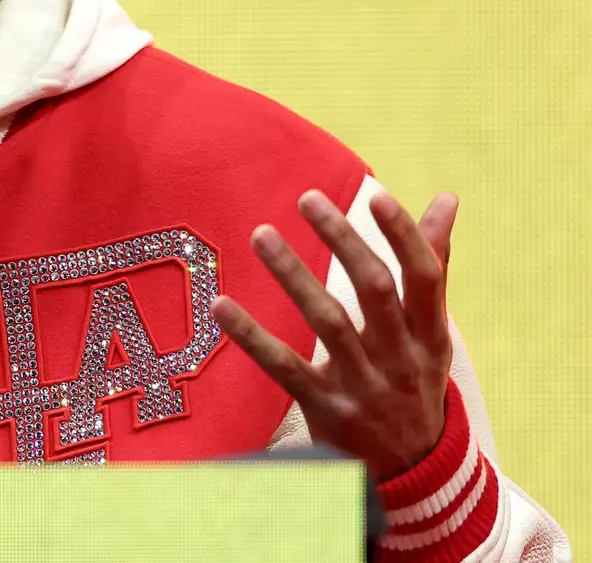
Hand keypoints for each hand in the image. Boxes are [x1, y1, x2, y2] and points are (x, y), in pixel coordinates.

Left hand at [210, 188, 457, 480]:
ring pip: (328, 322)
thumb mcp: (432, 332)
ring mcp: (363, 386)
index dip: (405, 236)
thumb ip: (434, 264)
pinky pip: (284, 367)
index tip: (376, 197)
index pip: (424, 277)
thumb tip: (447, 198)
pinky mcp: (325, 409)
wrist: (413, 474)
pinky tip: (223, 304)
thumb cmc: (414, 380)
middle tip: (308, 198)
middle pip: (375, 291)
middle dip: (343, 241)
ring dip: (293, 274)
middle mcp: (401, 359)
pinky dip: (252, 336)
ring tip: (261, 233)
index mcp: (430, 335)